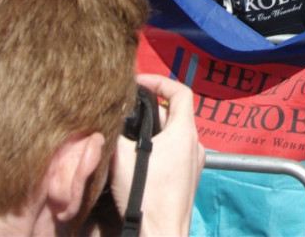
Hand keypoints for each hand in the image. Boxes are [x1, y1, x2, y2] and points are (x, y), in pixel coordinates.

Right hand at [110, 74, 205, 236]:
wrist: (161, 233)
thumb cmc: (147, 196)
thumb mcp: (122, 157)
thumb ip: (117, 131)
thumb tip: (110, 117)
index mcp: (184, 132)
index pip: (181, 92)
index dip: (160, 81)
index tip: (140, 82)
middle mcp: (195, 144)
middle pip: (174, 114)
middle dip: (149, 110)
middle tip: (126, 112)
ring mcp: (195, 162)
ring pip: (173, 135)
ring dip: (153, 131)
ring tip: (127, 137)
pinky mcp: (189, 178)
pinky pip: (175, 153)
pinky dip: (159, 148)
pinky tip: (138, 160)